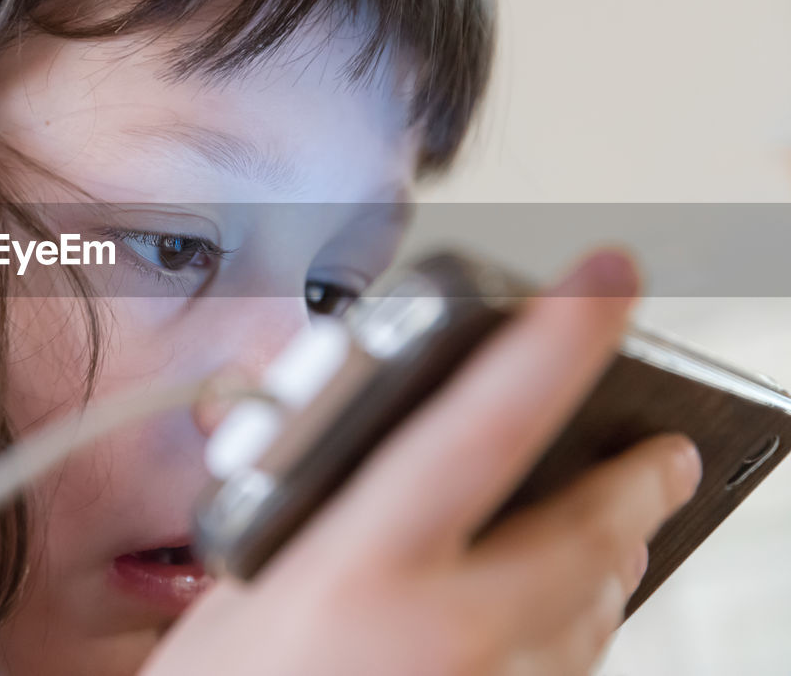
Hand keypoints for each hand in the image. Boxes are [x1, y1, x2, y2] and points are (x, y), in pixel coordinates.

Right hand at [141, 250, 702, 675]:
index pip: (484, 424)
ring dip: (609, 561)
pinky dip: (573, 632)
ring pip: (593, 614)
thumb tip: (389, 437)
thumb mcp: (246, 577)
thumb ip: (319, 503)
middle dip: (639, 483)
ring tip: (619, 529)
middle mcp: (443, 635)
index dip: (555, 339)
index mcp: (359, 570)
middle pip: (587, 534)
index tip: (606, 279)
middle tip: (670, 451)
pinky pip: (566, 673)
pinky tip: (556, 614)